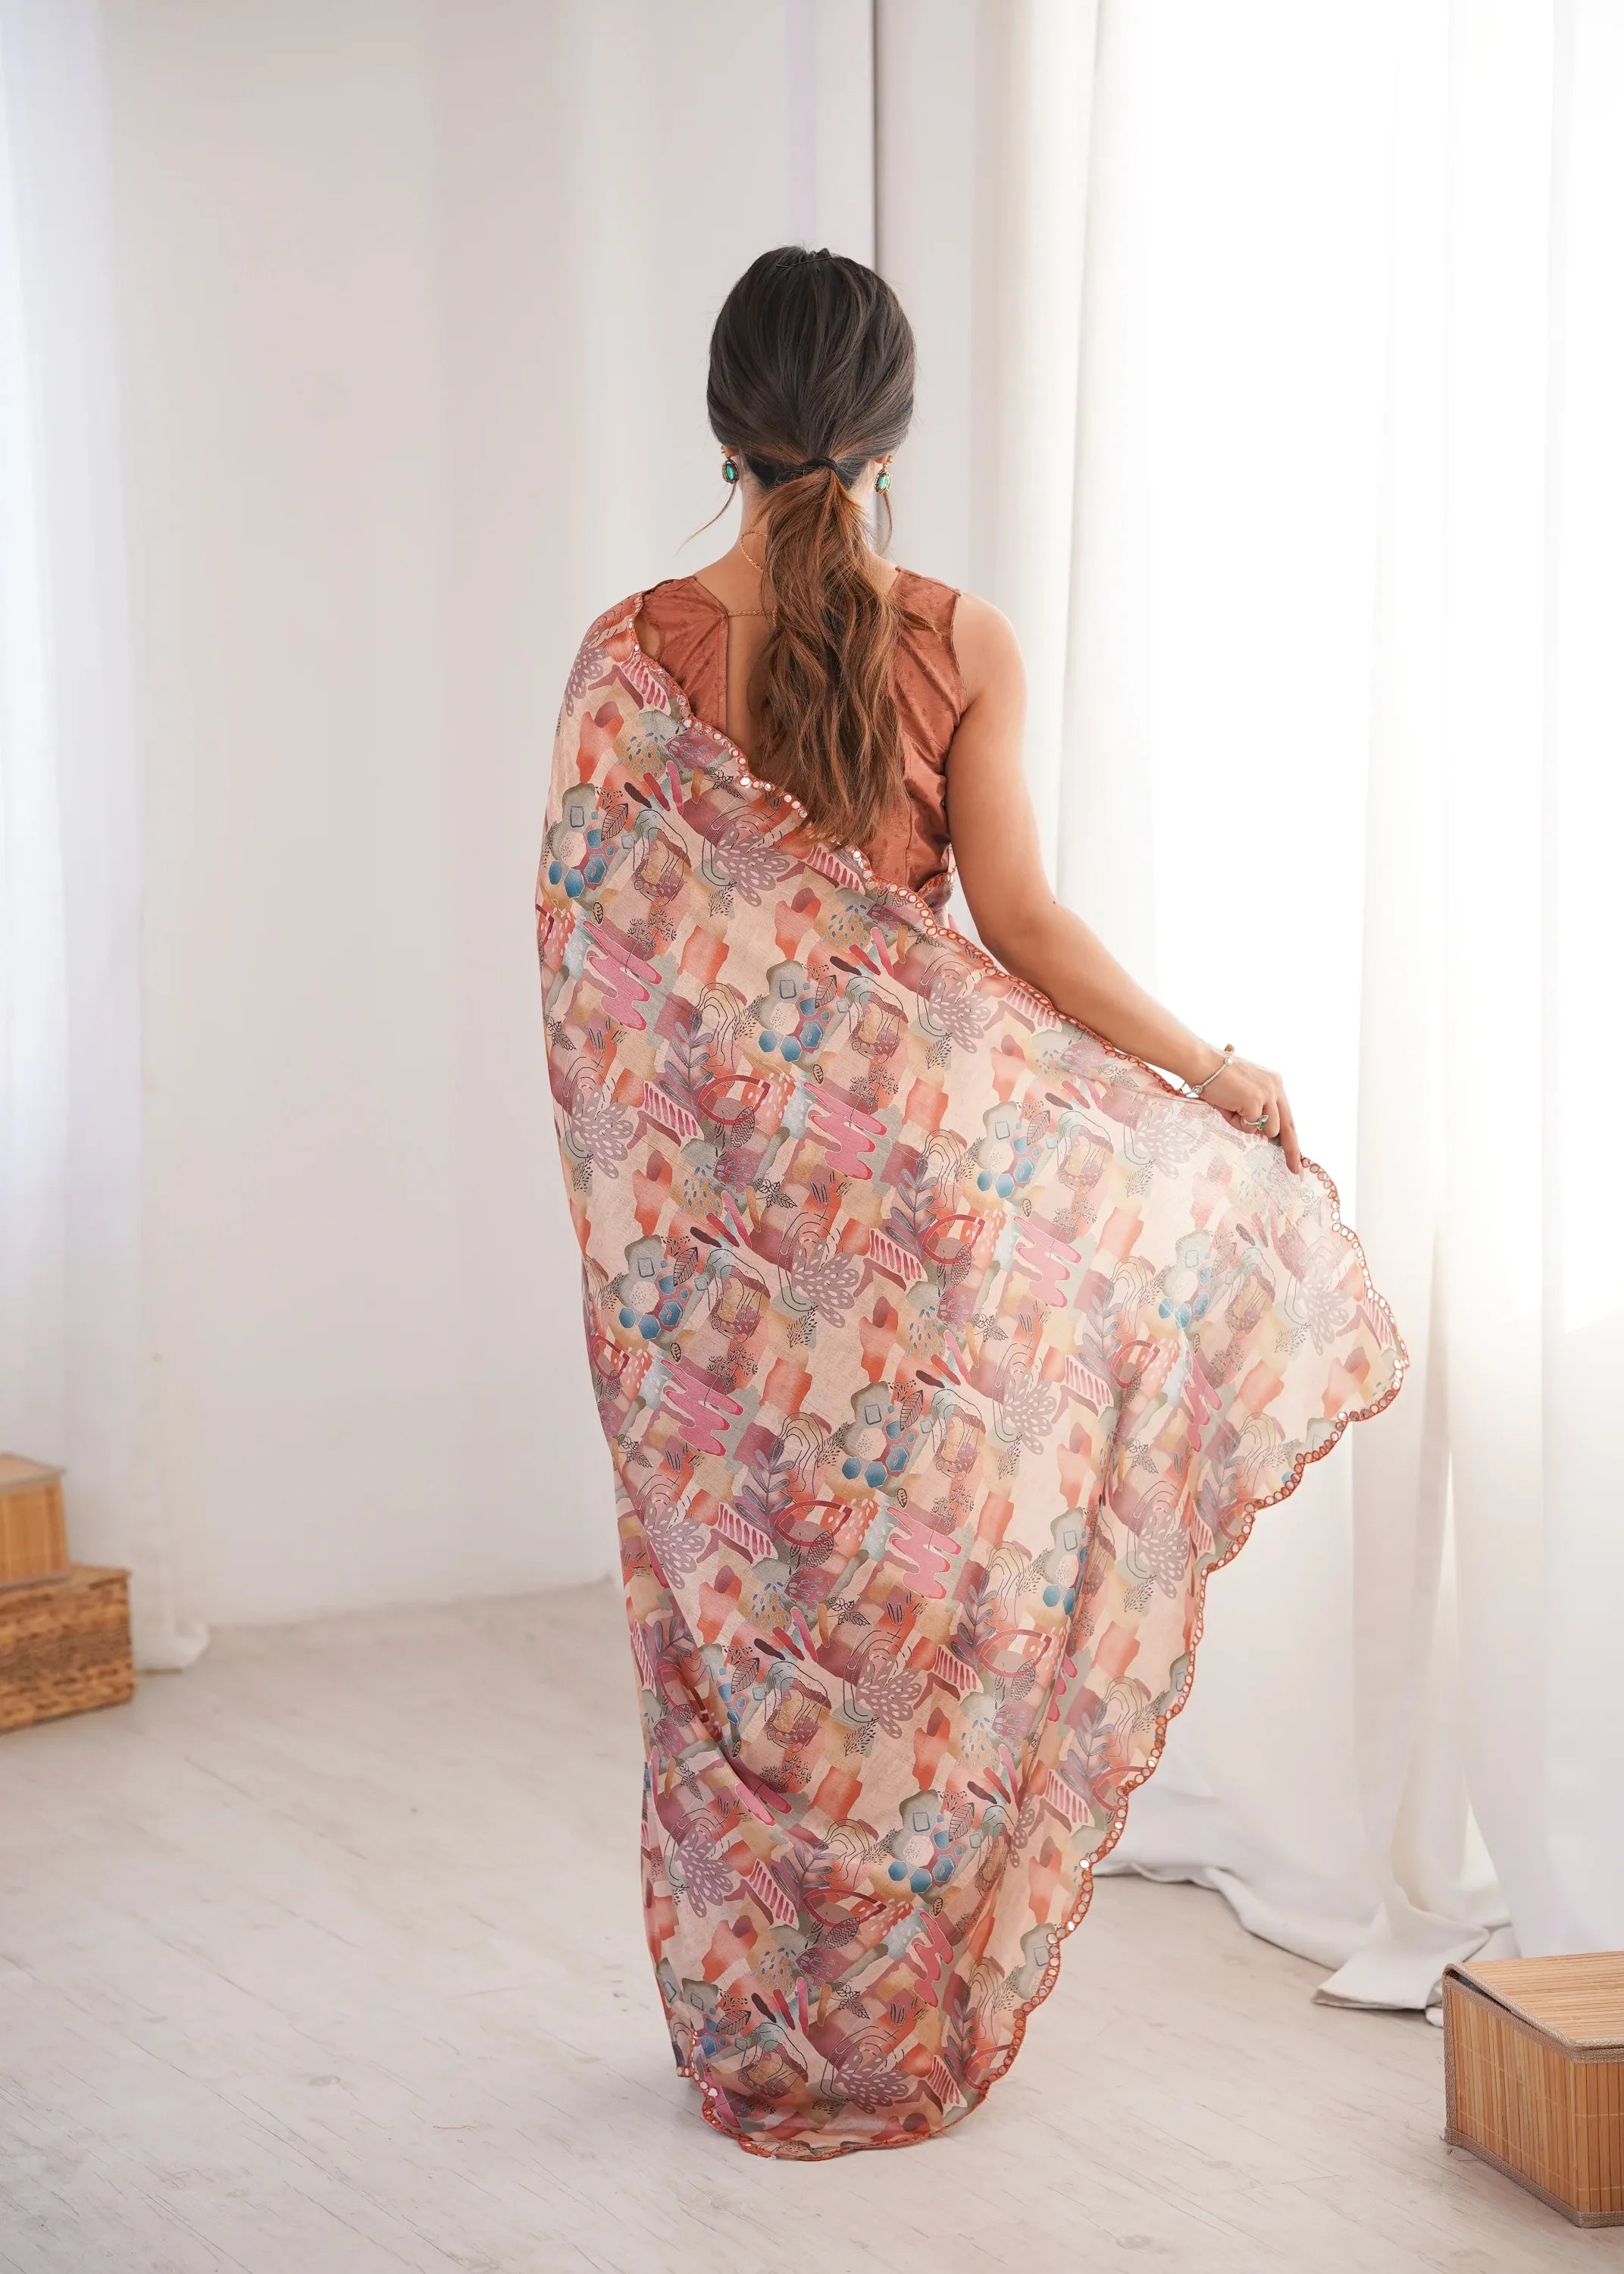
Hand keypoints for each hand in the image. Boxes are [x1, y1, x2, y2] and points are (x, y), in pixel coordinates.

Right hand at [1196, 1055, 1302, 1174]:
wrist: (1201, 1064)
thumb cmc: (1216, 1080)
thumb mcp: (1244, 1093)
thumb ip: (1257, 1110)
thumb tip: (1264, 1134)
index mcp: (1274, 1083)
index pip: (1288, 1115)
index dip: (1292, 1137)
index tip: (1296, 1155)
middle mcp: (1276, 1087)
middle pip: (1289, 1126)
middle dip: (1291, 1150)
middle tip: (1294, 1169)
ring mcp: (1267, 1094)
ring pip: (1268, 1129)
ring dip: (1248, 1127)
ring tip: (1231, 1109)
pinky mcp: (1256, 1101)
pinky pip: (1249, 1126)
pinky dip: (1236, 1122)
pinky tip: (1227, 1106)